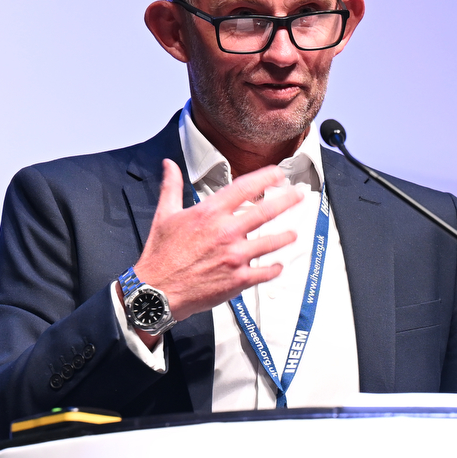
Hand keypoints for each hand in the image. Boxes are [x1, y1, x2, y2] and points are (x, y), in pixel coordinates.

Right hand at [133, 159, 303, 322]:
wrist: (157, 292)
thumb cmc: (160, 255)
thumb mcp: (164, 215)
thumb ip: (172, 187)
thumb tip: (170, 165)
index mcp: (210, 213)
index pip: (245, 187)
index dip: (266, 177)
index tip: (278, 174)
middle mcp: (226, 232)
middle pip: (266, 211)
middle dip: (287, 201)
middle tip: (299, 196)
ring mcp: (235, 256)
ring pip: (271, 242)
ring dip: (285, 237)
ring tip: (293, 234)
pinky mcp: (239, 279)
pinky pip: (265, 272)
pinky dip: (274, 269)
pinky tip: (278, 266)